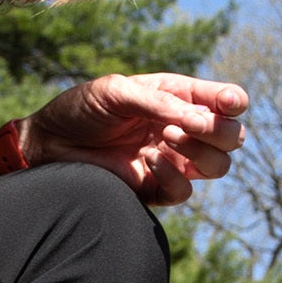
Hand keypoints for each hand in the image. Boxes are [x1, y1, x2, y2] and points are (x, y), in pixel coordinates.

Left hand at [21, 74, 246, 205]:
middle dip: (219, 130)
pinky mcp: (156, 189)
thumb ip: (160, 103)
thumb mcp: (118, 92)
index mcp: (178, 99)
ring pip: (218, 166)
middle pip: (232, 136)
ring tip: (165, 137)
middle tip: (188, 124)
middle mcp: (182, 130)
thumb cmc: (81, 109)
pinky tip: (148, 161)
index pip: (226, 101)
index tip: (227, 103)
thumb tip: (200, 120)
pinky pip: (184, 190)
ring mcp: (172, 161)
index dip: (234, 102)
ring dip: (200, 151)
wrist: (48, 144)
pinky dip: (173, 175)